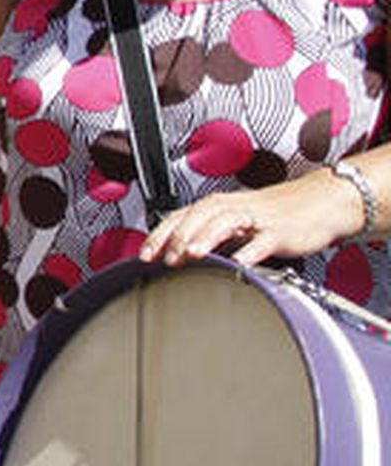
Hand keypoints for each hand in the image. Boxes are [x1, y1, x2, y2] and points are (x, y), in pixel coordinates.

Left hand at [139, 168, 363, 267]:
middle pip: (198, 214)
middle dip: (178, 235)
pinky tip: (239, 264)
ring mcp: (257, 218)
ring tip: (191, 254)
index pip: (181, 215)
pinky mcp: (280, 231)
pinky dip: (250, 250)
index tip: (144, 254)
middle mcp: (234, 207)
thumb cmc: (275, 214)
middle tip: (164, 258)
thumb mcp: (237, 222)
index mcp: (219, 205)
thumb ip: (209, 235)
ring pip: (226, 221)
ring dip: (206, 236)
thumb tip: (177, 253)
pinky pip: (263, 240)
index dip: (160, 233)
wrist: (321, 202)